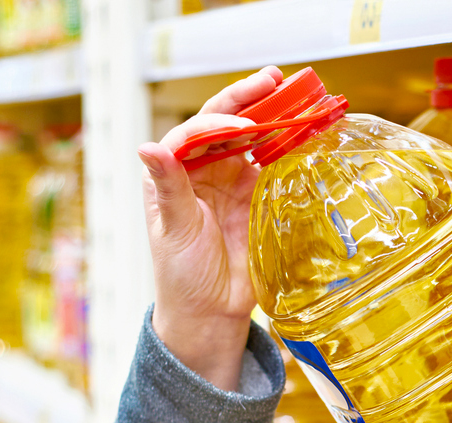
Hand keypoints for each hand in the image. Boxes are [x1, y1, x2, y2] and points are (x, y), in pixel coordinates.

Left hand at [137, 66, 284, 390]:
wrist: (212, 312)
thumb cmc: (181, 275)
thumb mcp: (173, 230)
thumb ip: (168, 187)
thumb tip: (148, 147)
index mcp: (174, 172)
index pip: (197, 130)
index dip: (220, 120)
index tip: (244, 125)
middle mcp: (203, 169)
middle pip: (227, 122)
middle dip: (250, 100)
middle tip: (275, 80)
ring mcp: (231, 182)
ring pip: (253, 139)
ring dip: (273, 117)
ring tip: (295, 98)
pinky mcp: (256, 198)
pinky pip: (273, 165)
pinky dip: (288, 148)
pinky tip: (303, 134)